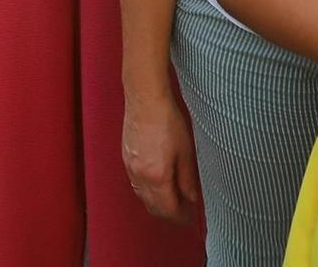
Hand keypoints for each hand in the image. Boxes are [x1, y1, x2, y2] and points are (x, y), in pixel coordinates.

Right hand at [122, 95, 201, 223]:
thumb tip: (191, 198)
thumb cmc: (167, 120)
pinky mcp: (126, 158)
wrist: (145, 99)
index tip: (189, 218)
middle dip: (168, 214)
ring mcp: (130, 168)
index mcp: (157, 177)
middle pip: (152, 207)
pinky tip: (157, 183)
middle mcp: (140, 177)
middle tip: (183, 211)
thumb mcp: (186, 151)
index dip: (180, 217)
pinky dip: (147, 191)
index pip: (168, 209)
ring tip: (172, 198)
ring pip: (142, 197)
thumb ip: (188, 179)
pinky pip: (136, 184)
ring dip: (157, 203)